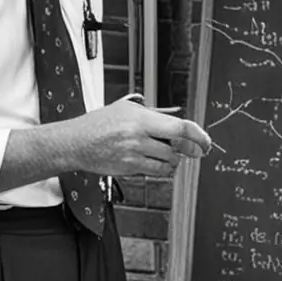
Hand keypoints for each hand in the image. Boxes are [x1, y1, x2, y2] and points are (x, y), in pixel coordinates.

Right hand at [66, 99, 211, 178]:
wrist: (75, 142)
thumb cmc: (99, 123)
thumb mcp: (126, 109)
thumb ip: (153, 113)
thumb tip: (177, 117)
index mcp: (140, 119)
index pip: (180, 127)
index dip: (198, 135)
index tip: (206, 141)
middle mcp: (138, 136)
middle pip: (177, 147)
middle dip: (188, 149)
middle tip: (193, 150)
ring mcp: (134, 154)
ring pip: (168, 161)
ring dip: (173, 159)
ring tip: (166, 153)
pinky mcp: (129, 168)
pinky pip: (155, 171)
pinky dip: (162, 169)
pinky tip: (158, 163)